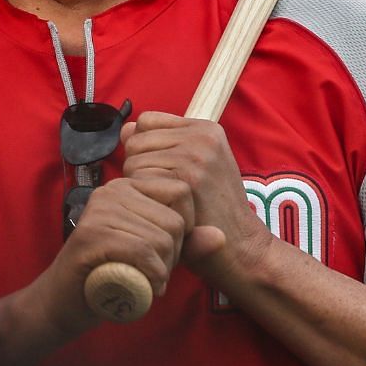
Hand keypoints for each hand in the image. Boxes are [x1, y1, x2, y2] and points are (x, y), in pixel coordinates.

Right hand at [22, 176, 193, 340]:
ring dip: (160, 269)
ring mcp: (99, 210)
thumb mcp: (156, 255)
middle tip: (154, 271)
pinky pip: (142, 250)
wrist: (65, 303)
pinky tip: (143, 286)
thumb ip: (188, 244)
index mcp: (130, 186)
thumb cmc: (114, 274)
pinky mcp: (91, 234)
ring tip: (145, 279)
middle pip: (174, 219)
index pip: (181, 192)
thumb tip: (220, 236)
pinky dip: (150, 274)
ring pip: (160, 237)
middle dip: (173, 254)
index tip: (166, 252)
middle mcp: (113, 190)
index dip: (184, 229)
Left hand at [121, 113, 270, 284]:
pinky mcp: (186, 178)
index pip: (147, 121)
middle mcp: (202, 136)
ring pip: (133, 160)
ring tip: (165, 201)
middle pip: (136, 140)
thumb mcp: (196, 168)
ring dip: (139, 184)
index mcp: (206, 129)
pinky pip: (137, 179)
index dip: (145, 148)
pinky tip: (163, 210)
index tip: (162, 171)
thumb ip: (161, 145)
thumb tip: (126, 129)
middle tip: (165, 191)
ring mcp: (195, 155)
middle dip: (139, 166)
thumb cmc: (212, 211)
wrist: (240, 244)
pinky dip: (142, 199)